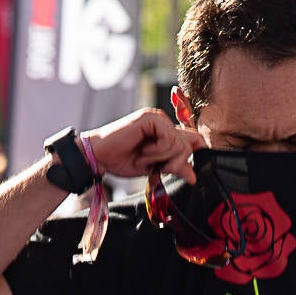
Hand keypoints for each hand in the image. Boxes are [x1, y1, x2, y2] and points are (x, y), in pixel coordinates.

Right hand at [85, 109, 205, 182]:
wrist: (101, 157)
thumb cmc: (123, 160)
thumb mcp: (155, 167)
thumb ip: (174, 167)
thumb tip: (194, 177)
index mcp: (167, 132)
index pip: (194, 140)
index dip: (191, 155)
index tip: (174, 167)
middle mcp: (165, 123)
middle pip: (191, 144)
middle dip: (174, 162)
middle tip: (153, 165)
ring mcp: (158, 118)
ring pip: (180, 144)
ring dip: (161, 157)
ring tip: (143, 156)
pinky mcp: (151, 117)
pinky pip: (168, 139)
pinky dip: (157, 150)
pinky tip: (142, 149)